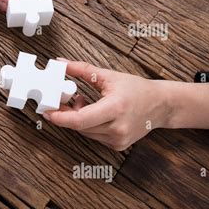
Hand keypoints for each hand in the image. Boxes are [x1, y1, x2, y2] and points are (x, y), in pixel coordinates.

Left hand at [43, 60, 208, 150]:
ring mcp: (118, 139)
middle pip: (79, 126)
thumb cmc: (137, 89)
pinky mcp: (118, 145)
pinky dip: (88, 125)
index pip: (79, 120)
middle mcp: (117, 127)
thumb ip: (82, 70)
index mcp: (115, 108)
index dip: (60, 118)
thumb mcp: (108, 76)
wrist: (161, 105)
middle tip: (62, 101)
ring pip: (85, 132)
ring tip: (82, 102)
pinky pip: (94, 136)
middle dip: (66, 114)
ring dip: (77, 119)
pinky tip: (93, 113)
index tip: (47, 112)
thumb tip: (61, 63)